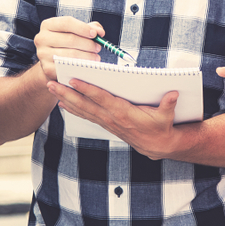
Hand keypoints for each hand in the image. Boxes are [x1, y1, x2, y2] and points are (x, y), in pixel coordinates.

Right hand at [34, 17, 102, 81]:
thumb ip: (89, 28)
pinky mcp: (47, 68)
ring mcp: (43, 54)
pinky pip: (68, 67)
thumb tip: (99, 31)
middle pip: (70, 39)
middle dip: (88, 44)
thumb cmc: (66, 43)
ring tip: (95, 56)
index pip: (67, 23)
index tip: (95, 34)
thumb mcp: (75, 31)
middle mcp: (42, 38)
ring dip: (87, 56)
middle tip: (98, 47)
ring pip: (71, 54)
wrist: (52, 61)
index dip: (83, 28)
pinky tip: (87, 65)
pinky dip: (80, 66)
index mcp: (48, 25)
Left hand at [48, 79, 180, 158]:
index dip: (87, 89)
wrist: (157, 145)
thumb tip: (173, 93)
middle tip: (51, 83)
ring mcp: (106, 122)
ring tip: (52, 88)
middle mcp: (111, 118)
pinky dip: (73, 108)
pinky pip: (86, 115)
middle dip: (67, 93)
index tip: (74, 80)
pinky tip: (63, 102)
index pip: (102, 98)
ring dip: (66, 99)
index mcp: (123, 113)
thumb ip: (169, 104)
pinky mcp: (105, 124)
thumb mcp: (167, 116)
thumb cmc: (161, 127)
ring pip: (82, 109)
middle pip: (85, 104)